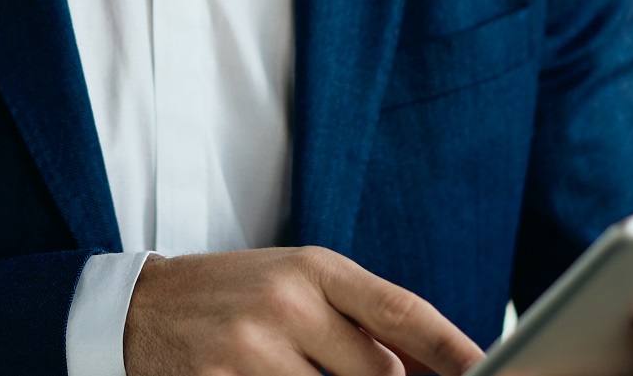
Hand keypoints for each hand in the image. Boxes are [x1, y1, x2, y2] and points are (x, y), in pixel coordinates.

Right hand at [122, 247, 484, 375]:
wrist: (141, 307)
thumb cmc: (238, 296)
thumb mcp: (300, 286)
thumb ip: (364, 322)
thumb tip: (434, 368)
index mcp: (315, 267)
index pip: (404, 312)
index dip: (455, 350)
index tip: (491, 371)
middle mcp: (288, 302)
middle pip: (380, 374)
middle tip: (357, 372)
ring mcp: (253, 349)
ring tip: (303, 370)